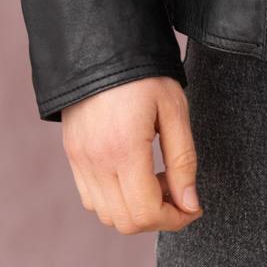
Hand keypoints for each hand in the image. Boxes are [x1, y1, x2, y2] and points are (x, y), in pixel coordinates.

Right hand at [62, 74, 202, 234]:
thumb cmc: (144, 73)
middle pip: (126, 222)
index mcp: (124, 149)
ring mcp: (79, 160)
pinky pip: (91, 198)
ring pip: (107, 215)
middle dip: (158, 217)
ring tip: (157, 178)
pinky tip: (134, 174)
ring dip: (136, 210)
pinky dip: (115, 200)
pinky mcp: (72, 155)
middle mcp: (95, 161)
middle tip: (178, 190)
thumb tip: (190, 205)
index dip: (175, 219)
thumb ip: (184, 161)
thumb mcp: (174, 110)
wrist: (102, 44)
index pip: (146, 212)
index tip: (194, 207)